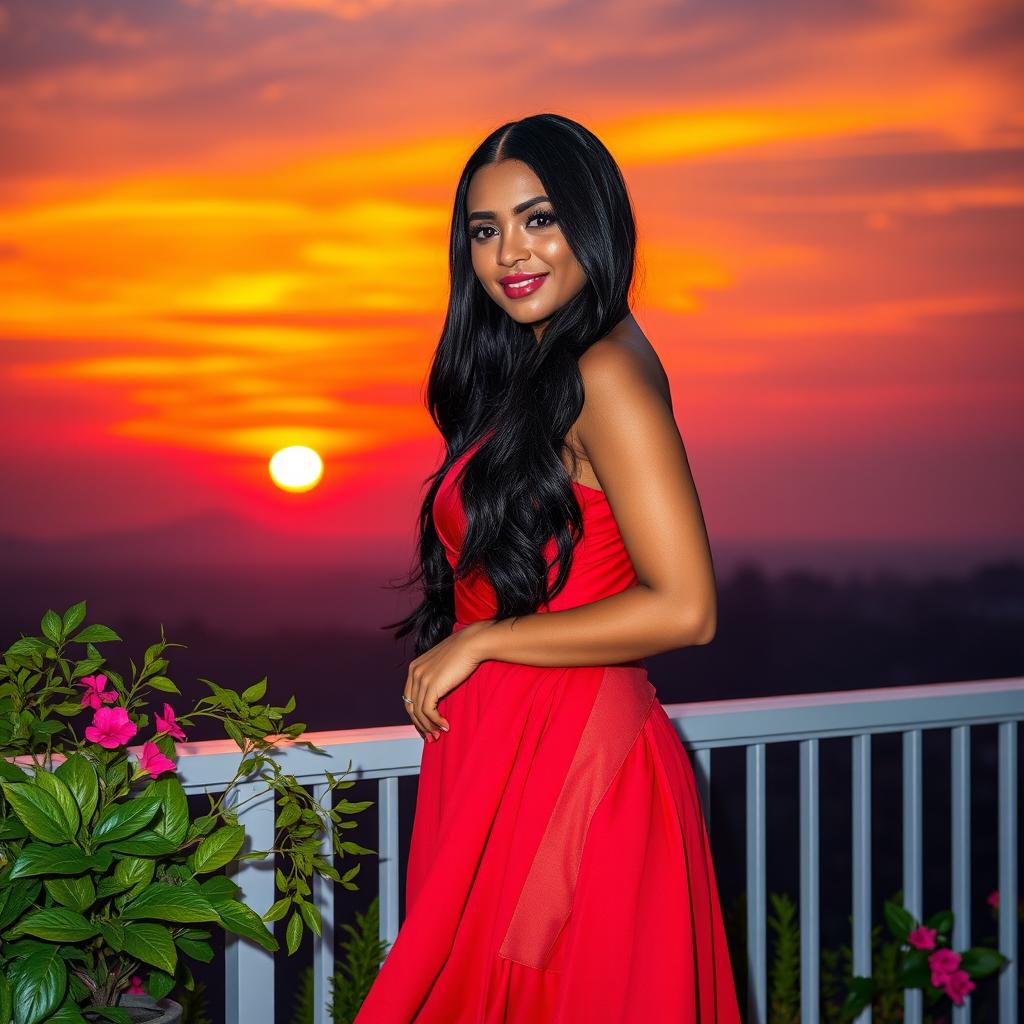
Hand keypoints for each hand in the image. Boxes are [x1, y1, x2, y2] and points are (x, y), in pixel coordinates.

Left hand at [403, 620, 492, 740]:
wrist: (472, 643)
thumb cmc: (463, 654)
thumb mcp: (442, 666)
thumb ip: (435, 678)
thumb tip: (436, 698)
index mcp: (414, 668)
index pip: (409, 698)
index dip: (416, 715)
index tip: (426, 727)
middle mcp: (414, 673)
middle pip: (411, 707)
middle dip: (420, 725)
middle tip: (431, 737)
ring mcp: (421, 678)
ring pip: (419, 712)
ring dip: (429, 727)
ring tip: (439, 735)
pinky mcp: (431, 685)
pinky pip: (428, 711)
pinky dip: (436, 722)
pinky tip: (446, 726)